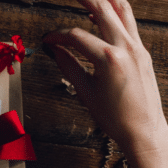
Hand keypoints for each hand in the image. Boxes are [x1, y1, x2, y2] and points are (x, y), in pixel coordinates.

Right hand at [42, 0, 166, 152]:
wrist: (144, 130)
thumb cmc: (117, 118)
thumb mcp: (86, 93)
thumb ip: (70, 67)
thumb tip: (56, 52)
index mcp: (109, 60)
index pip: (76, 37)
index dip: (57, 36)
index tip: (48, 40)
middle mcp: (126, 48)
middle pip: (102, 10)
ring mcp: (138, 48)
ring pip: (121, 10)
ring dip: (104, 0)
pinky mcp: (143, 52)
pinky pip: (129, 24)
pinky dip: (116, 14)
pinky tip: (105, 15)